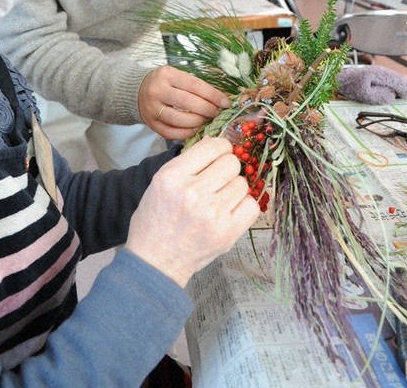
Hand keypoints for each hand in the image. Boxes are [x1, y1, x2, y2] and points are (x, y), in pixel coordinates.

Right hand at [125, 137, 258, 286]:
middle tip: (218, 180)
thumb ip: (187, 162)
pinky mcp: (226, 233)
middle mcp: (193, 192)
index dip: (221, 147)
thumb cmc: (156, 219)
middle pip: (231, 163)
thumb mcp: (160, 182)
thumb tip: (217, 143)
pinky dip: (244, 206)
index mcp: (172, 176)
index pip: (213, 147)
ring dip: (234, 189)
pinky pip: (251, 206)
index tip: (220, 154)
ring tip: (220, 199)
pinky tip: (230, 210)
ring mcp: (211, 214)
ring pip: (243, 183)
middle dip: (227, 169)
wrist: (155, 261)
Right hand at [139, 65, 229, 139]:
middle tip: (217, 114)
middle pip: (188, 103)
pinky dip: (187, 133)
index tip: (225, 103)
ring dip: (198, 122)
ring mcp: (152, 109)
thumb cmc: (164, 82)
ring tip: (206, 121)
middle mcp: (157, 91)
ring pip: (180, 120)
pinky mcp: (150, 124)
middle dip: (208, 110)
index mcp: (167, 75)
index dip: (213, 95)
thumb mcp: (177, 75)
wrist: (137, 90)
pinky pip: (172, 133)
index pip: (195, 85)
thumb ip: (195, 85)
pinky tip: (195, 129)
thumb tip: (221, 99)